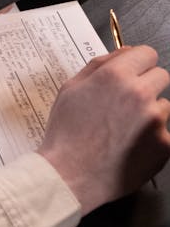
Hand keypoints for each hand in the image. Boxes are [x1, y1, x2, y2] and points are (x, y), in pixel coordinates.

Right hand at [38, 46, 169, 213]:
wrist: (69, 175)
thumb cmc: (67, 133)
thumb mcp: (71, 88)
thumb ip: (100, 64)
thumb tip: (124, 52)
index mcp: (116, 76)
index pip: (147, 53)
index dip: (138, 63)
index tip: (133, 73)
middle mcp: (140, 94)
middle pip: (161, 76)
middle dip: (146, 85)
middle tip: (126, 104)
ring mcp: (155, 121)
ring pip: (163, 106)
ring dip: (149, 113)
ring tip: (123, 130)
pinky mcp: (164, 145)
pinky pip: (164, 133)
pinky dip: (151, 138)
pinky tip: (130, 146)